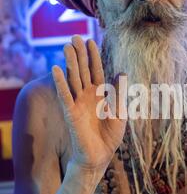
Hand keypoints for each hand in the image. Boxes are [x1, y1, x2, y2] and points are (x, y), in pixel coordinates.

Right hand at [52, 35, 126, 169]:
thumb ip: (119, 93)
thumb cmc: (110, 137)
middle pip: (82, 71)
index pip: (96, 71)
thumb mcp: (120, 113)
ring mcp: (78, 103)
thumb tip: (122, 72)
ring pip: (73, 79)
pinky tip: (56, 68)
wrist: (100, 156)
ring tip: (67, 46)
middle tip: (75, 36)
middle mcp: (87, 96)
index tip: (91, 41)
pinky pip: (65, 95)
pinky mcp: (71, 113)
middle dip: (80, 54)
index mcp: (100, 95)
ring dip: (70, 62)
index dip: (93, 57)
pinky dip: (60, 82)